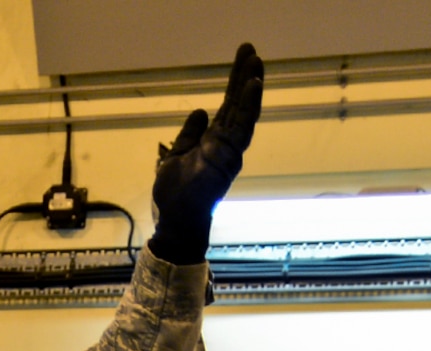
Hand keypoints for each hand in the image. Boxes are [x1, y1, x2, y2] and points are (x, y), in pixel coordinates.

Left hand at [148, 43, 263, 264]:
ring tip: (255, 62)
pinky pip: (242, 127)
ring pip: (244, 111)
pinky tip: (254, 85)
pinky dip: (249, 105)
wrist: (175, 219)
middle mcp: (226, 142)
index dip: (234, 83)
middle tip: (250, 50)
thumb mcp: (176, 154)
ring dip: (250, 86)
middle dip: (244, 77)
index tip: (243, 59)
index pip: (228, 105)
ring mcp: (230, 149)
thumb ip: (189, 134)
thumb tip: (201, 111)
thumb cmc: (175, 193)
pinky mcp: (229, 157)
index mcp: (214, 140)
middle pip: (238, 103)